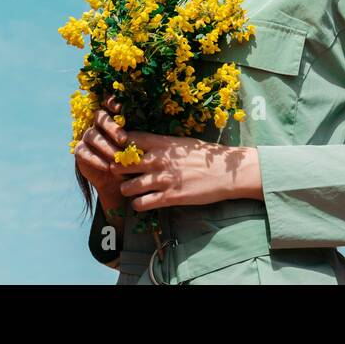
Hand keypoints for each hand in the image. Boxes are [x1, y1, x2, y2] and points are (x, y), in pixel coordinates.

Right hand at [74, 95, 131, 214]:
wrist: (120, 180)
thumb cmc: (133, 158)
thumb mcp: (138, 146)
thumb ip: (140, 135)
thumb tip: (151, 127)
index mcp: (113, 117)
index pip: (108, 102)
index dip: (111, 102)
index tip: (120, 108)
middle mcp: (98, 124)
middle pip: (100, 117)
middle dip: (111, 127)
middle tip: (123, 139)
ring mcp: (88, 136)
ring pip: (92, 135)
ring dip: (105, 146)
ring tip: (117, 157)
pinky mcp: (80, 150)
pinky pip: (83, 151)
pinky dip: (95, 159)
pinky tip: (107, 166)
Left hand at [113, 131, 262, 211]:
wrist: (226, 172)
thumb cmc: (206, 156)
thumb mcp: (183, 143)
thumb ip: (163, 145)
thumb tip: (146, 145)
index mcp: (162, 143)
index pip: (130, 139)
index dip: (120, 145)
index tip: (120, 150)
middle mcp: (159, 160)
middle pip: (122, 164)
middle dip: (118, 171)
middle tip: (121, 175)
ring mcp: (163, 179)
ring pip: (128, 187)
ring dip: (126, 190)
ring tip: (131, 190)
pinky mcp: (169, 197)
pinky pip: (141, 203)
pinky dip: (138, 204)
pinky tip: (142, 202)